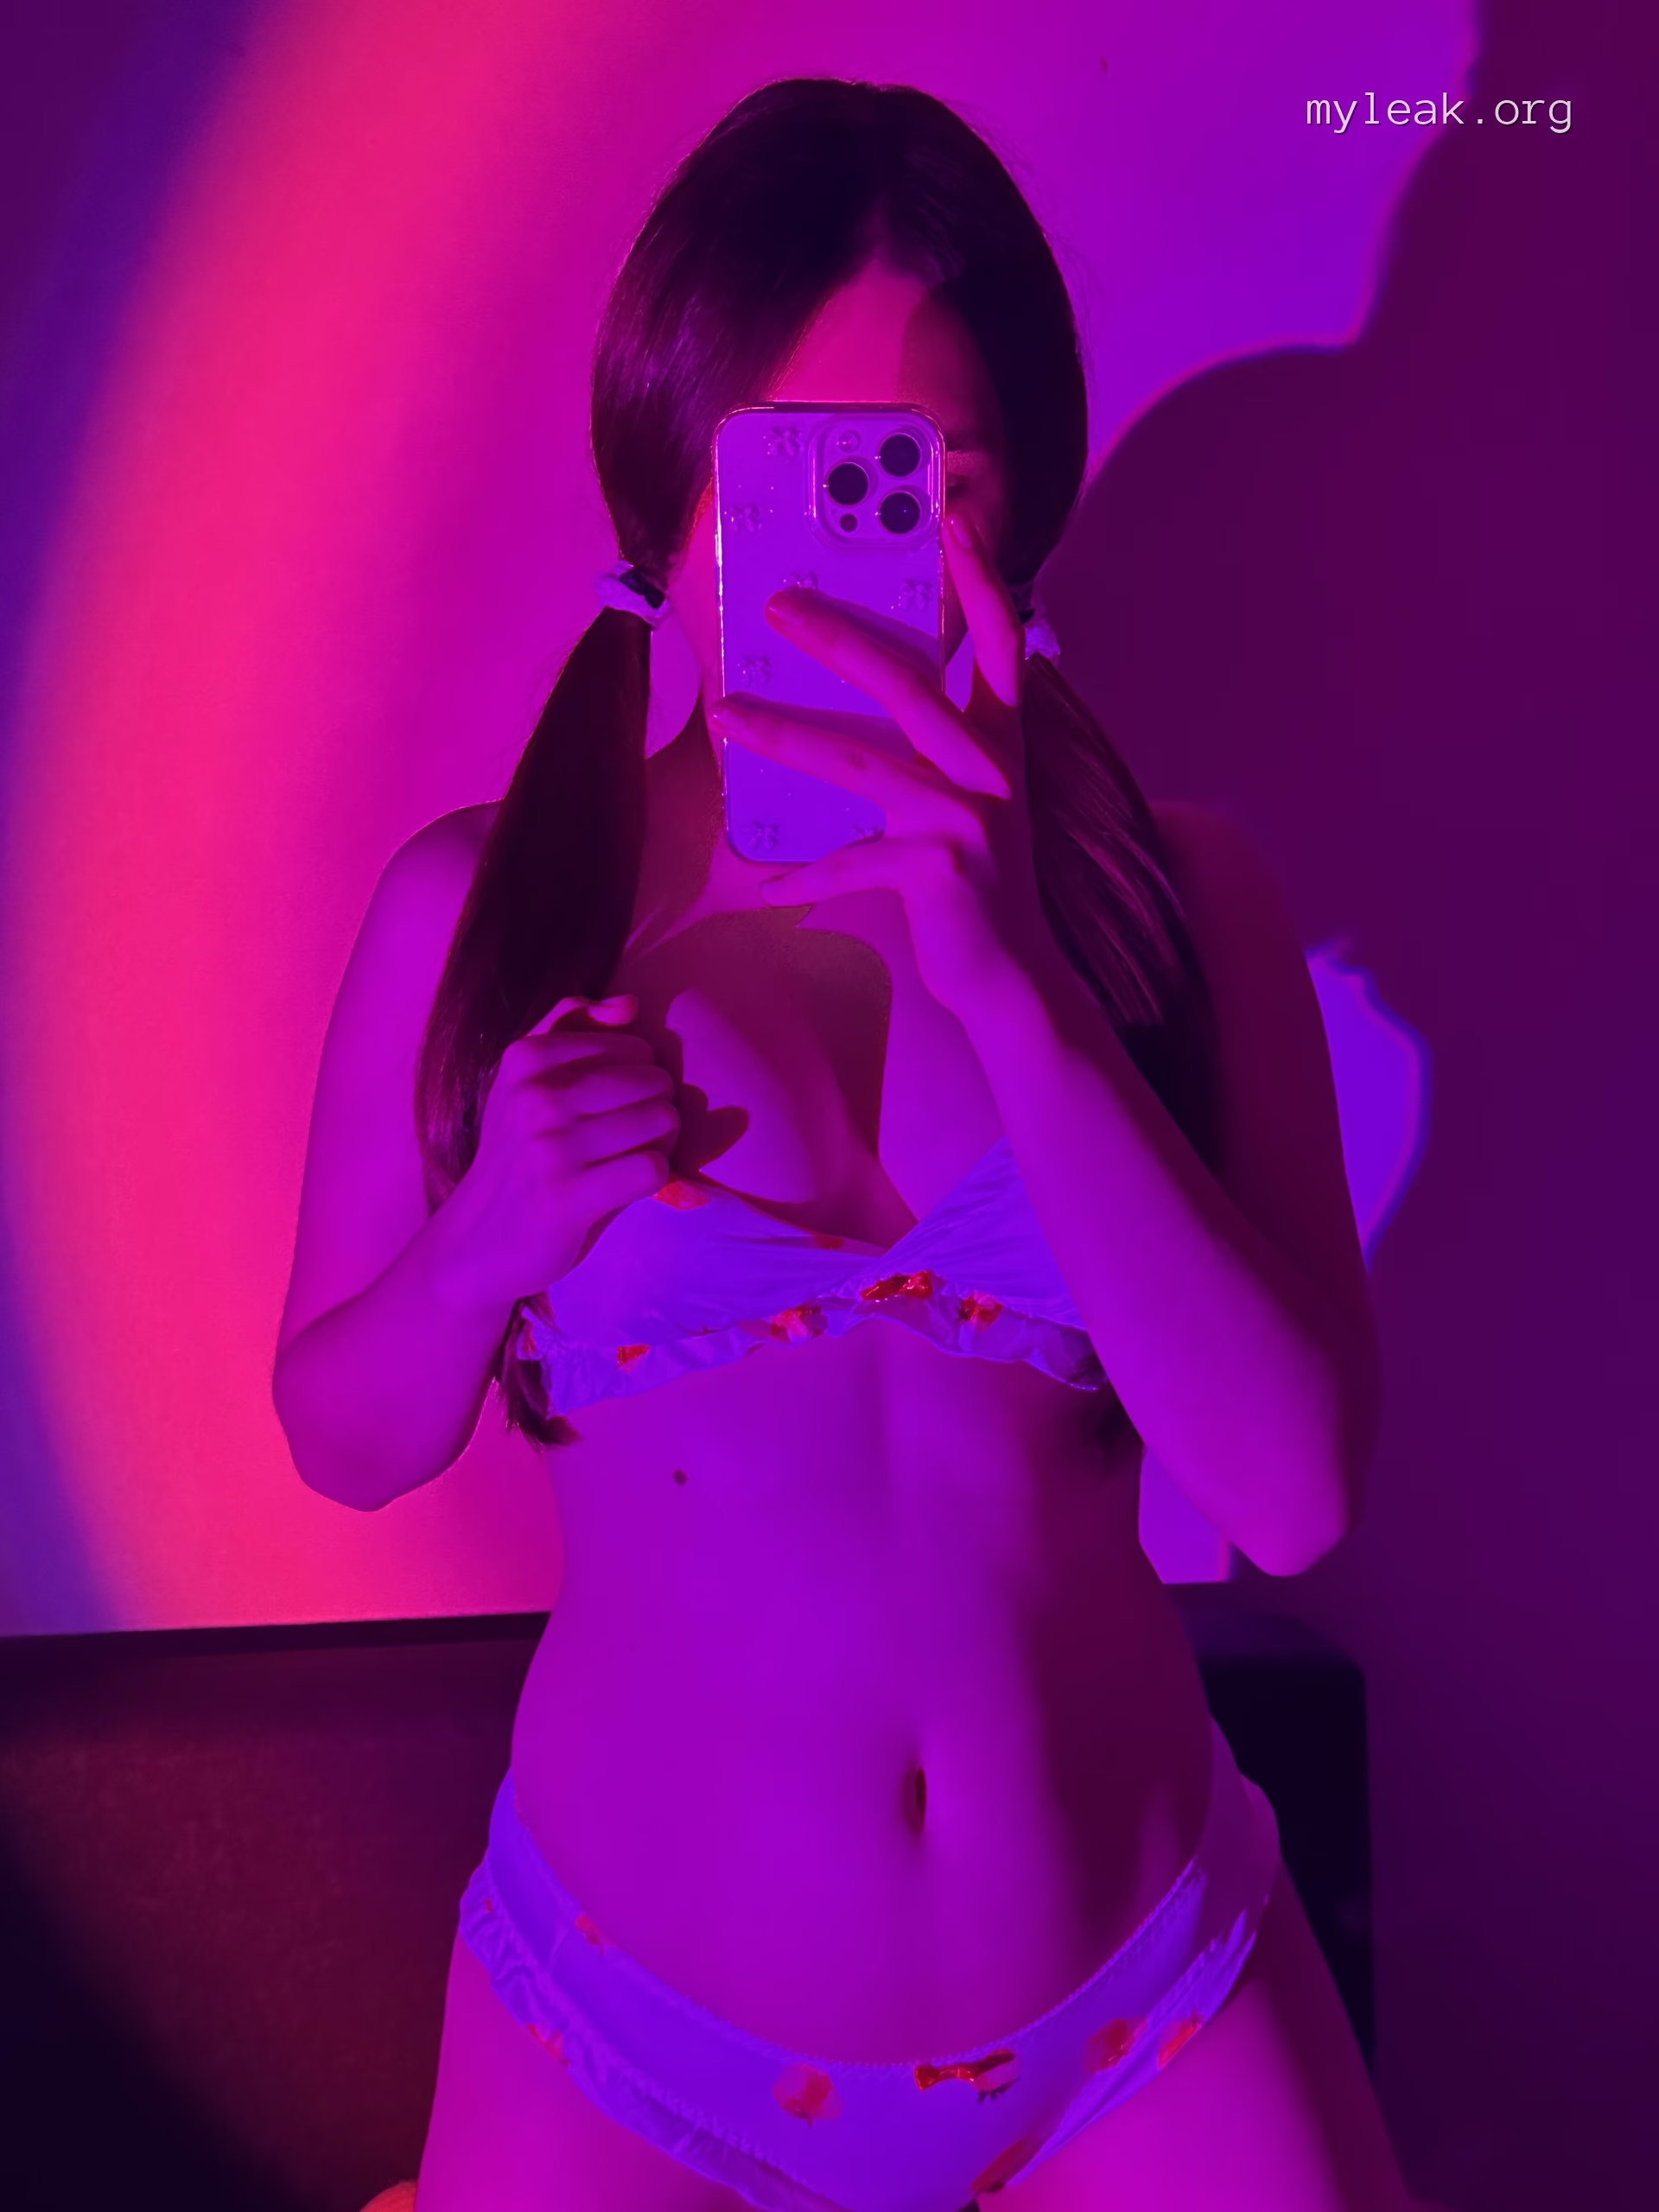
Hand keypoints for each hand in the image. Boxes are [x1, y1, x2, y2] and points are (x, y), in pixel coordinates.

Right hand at [445, 994, 678, 1304]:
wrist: (478, 1239)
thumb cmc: (516, 1155)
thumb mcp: (523, 1081)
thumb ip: (570, 1027)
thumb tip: (631, 1005)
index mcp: (527, 1057)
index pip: (635, 1046)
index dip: (640, 1078)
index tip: (614, 1108)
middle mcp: (536, 1095)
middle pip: (655, 1081)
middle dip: (655, 1110)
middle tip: (627, 1139)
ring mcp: (551, 1146)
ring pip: (661, 1121)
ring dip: (659, 1144)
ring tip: (628, 1159)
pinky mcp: (568, 1196)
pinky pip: (652, 1168)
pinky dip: (653, 1178)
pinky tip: (626, 1186)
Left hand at [707, 512, 1058, 1017]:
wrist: (1015, 978)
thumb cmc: (977, 886)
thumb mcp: (967, 807)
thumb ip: (931, 755)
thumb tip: (846, 708)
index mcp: (1001, 743)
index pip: (1001, 643)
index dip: (980, 580)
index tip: (951, 518)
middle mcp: (990, 770)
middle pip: (909, 684)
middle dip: (839, 638)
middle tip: (777, 604)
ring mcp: (966, 817)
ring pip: (859, 762)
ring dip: (784, 736)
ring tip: (726, 715)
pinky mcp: (937, 869)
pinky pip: (850, 862)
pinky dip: (803, 877)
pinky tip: (763, 886)